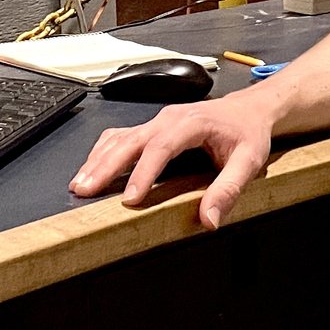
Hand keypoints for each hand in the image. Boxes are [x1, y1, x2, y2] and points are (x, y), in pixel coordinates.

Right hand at [70, 92, 273, 228]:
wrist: (249, 110)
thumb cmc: (248, 133)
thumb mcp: (249, 161)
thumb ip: (229, 189)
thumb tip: (209, 219)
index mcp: (191, 123)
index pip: (162, 147)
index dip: (144, 172)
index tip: (131, 197)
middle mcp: (169, 119)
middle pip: (130, 140)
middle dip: (106, 165)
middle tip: (85, 189)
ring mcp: (157, 121)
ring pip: (120, 138)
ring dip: (98, 160)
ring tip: (79, 184)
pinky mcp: (152, 128)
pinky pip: (121, 136)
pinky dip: (103, 152)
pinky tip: (92, 169)